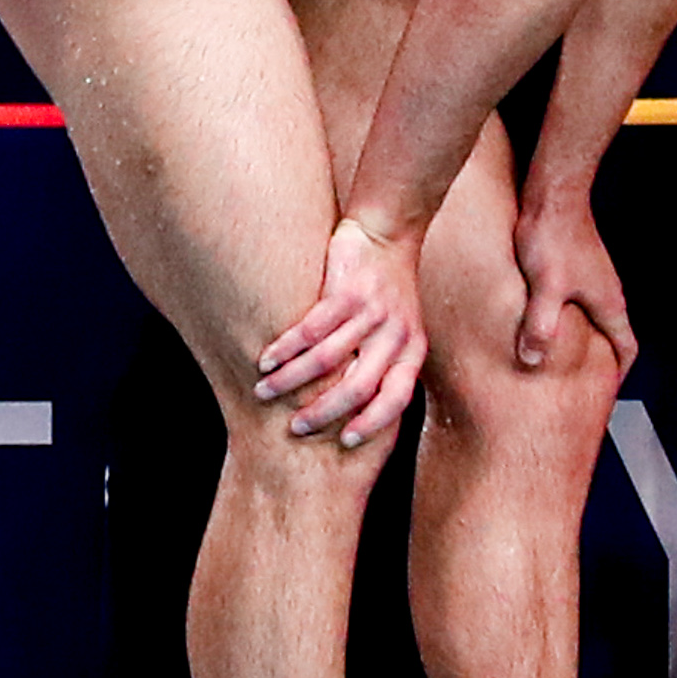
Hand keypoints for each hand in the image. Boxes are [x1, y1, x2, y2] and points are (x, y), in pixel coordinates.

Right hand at [252, 216, 425, 446]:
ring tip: (263, 392)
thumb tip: (351, 411)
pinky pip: (310, 330)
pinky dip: (283, 349)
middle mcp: (397, 335)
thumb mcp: (399, 332)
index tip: (345, 441)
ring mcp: (372, 313)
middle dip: (322, 412)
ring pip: (325, 360)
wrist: (387, 236)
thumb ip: (381, 364)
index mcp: (412, 350)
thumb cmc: (386, 294)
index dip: (372, 423)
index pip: (397, 398)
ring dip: (289, 381)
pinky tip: (265, 359)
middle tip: (294, 427)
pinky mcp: (347, 293)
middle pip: (357, 387)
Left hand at [510, 186, 634, 381]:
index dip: (618, 374)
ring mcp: (593, 279)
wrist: (553, 195)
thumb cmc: (553, 237)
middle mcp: (607, 293)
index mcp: (608, 303)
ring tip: (558, 358)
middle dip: (600, 363)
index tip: (605, 394)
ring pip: (594, 319)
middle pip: (612, 335)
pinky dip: (568, 320)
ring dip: (582, 340)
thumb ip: (540, 325)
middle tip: (580, 385)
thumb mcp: (544, 287)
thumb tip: (534, 361)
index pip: (626, 347)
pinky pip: (578, 303)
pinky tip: (541, 321)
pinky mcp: (577, 267)